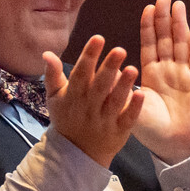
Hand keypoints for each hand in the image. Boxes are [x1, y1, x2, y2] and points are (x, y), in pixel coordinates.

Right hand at [44, 35, 141, 168]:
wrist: (76, 153)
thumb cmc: (66, 118)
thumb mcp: (54, 98)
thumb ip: (52, 75)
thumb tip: (47, 53)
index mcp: (74, 95)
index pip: (81, 73)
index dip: (89, 56)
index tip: (98, 38)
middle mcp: (89, 106)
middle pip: (99, 85)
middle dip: (108, 67)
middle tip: (120, 49)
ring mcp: (104, 120)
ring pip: (114, 101)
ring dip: (124, 86)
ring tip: (133, 68)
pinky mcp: (119, 131)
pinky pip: (127, 119)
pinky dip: (134, 108)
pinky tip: (142, 94)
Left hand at [128, 0, 189, 163]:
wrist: (176, 145)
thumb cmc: (152, 130)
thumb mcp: (130, 106)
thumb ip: (120, 88)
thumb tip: (101, 72)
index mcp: (151, 74)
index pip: (150, 45)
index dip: (149, 27)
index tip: (147, 8)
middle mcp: (169, 70)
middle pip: (166, 38)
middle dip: (165, 18)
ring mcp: (185, 73)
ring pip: (181, 43)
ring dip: (180, 24)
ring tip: (178, 4)